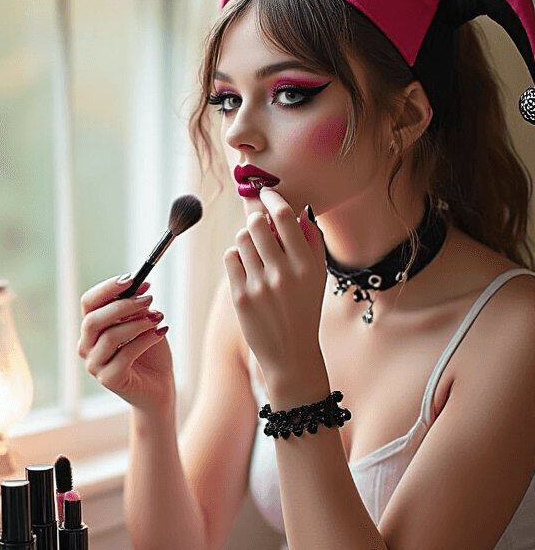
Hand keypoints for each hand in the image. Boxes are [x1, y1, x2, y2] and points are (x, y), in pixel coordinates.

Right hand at [78, 276, 174, 415]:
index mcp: (92, 329)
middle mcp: (87, 347)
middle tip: (148, 299)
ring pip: (110, 337)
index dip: (108, 288)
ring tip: (159, 318)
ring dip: (138, 323)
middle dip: (123, 306)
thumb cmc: (150, 353)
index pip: (89, 303)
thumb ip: (135, 308)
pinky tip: (161, 332)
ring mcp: (95, 365)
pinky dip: (146, 340)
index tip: (132, 278)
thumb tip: (137, 287)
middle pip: (93, 320)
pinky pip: (126, 355)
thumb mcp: (143, 323)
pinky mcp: (109, 380)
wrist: (160, 386)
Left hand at [223, 189, 327, 402]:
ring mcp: (259, 285)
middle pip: (257, 223)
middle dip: (256, 220)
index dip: (271, 200)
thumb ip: (311, 242)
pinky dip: (236, 257)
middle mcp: (283, 273)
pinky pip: (230, 258)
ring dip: (246, 240)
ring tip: (255, 253)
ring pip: (241, 239)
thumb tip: (300, 211)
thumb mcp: (318, 276)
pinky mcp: (240, 296)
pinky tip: (246, 268)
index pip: (284, 216)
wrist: (291, 353)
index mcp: (306, 265)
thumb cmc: (305, 310)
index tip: (266, 195)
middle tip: (259, 226)